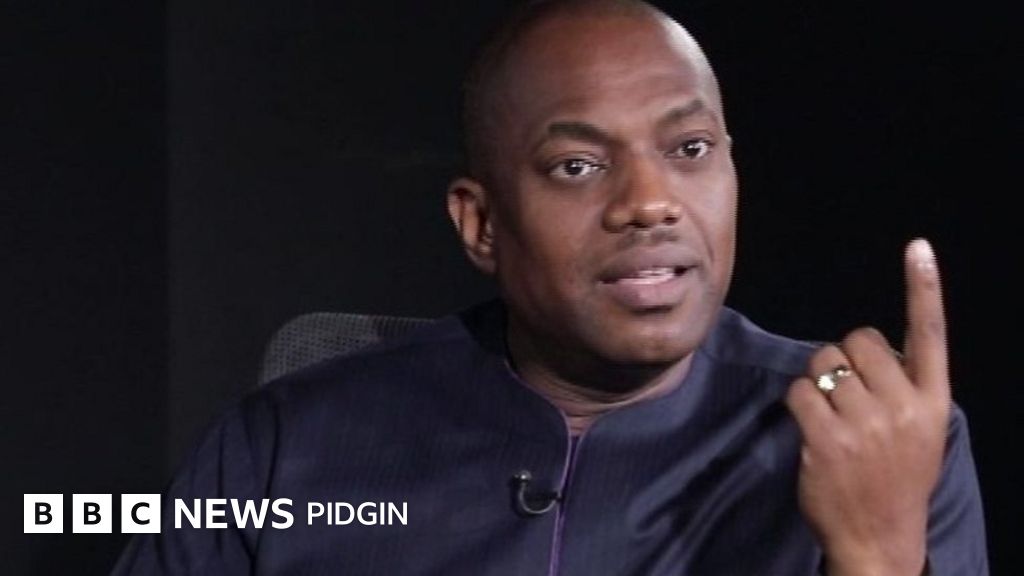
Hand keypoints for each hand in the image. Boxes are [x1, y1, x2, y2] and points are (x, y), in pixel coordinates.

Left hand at [785, 239, 951, 575]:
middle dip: (844, 358)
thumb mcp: (920, 432)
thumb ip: (904, 388)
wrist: (879, 537)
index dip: (924, 287)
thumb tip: (867, 346)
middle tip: (847, 394)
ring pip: (823, 362)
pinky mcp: (827, 438)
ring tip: (832, 416)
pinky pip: (799, 390)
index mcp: (933, 401)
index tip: (918, 247)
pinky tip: (811, 427)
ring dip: (818, 380)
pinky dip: (797, 402)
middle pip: (858, 340)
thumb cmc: (896, 478)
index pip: (931, 333)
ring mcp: (865, 423)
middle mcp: (904, 406)